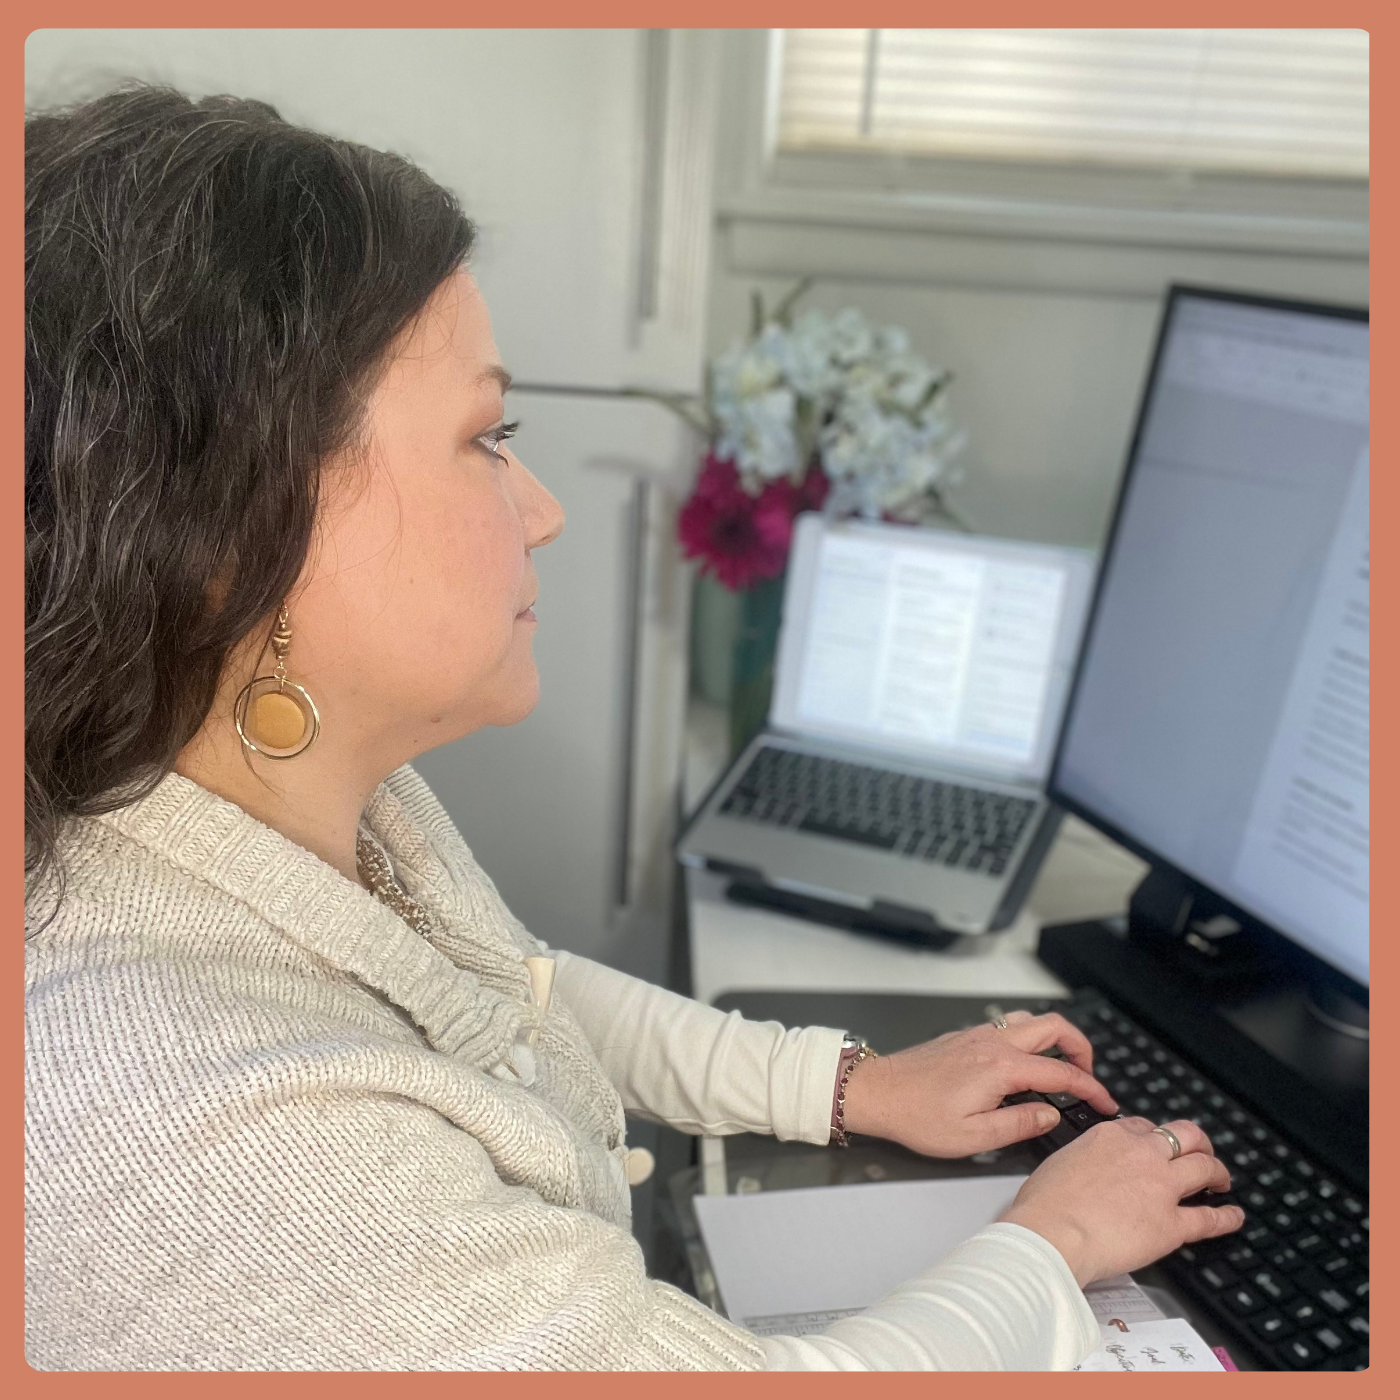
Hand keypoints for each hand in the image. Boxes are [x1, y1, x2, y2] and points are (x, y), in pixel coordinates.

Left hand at [840, 1010, 1118, 1157]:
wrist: (878, 1093)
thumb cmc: (918, 1116)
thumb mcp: (974, 1136)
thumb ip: (1020, 1124)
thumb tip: (1051, 1113)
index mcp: (1001, 1067)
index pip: (1061, 1071)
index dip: (1090, 1088)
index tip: (1104, 1102)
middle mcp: (992, 1042)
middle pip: (1053, 1026)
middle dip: (1081, 1047)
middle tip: (1088, 1076)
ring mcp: (978, 1034)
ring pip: (1030, 1020)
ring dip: (1054, 1038)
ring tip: (1061, 1066)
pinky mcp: (965, 1036)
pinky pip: (1008, 1025)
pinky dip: (1029, 1037)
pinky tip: (1024, 1063)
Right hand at [998, 1116, 1244, 1285]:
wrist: (1052, 1233)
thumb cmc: (1045, 1205)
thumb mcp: (1060, 1162)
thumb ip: (1083, 1160)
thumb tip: (1084, 1170)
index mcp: (1110, 1136)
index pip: (1143, 1126)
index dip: (1154, 1136)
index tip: (1157, 1144)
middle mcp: (1141, 1154)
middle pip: (1184, 1135)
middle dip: (1198, 1142)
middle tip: (1202, 1151)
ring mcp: (1161, 1187)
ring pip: (1203, 1167)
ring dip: (1217, 1172)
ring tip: (1220, 1180)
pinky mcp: (1172, 1224)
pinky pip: (1209, 1218)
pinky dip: (1226, 1217)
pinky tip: (1233, 1216)